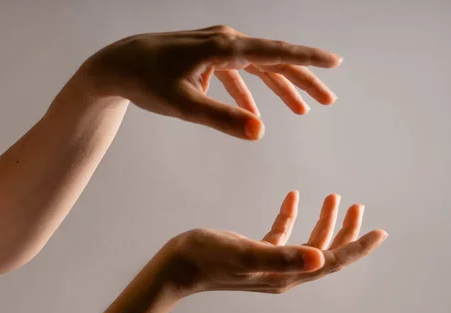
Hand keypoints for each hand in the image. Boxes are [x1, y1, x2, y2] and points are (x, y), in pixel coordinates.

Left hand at [81, 25, 341, 139]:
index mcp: (224, 48)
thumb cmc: (146, 82)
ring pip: (258, 66)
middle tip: (327, 99)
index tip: (334, 63)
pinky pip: (237, 73)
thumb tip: (261, 132)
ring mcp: (216, 47)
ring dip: (280, 87)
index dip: (307, 59)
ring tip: (302, 110)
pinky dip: (249, 91)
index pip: (275, 52)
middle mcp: (225, 41)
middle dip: (302, 80)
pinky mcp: (207, 56)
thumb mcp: (184, 105)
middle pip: (274, 59)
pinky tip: (254, 111)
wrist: (116, 65)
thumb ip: (223, 118)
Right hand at [160, 191, 387, 295]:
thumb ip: (283, 257)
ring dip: (322, 220)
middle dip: (345, 230)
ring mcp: (270, 264)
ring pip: (307, 242)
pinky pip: (282, 234)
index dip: (358, 247)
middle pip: (326, 252)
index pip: (333, 262)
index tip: (381, 232)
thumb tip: (321, 260)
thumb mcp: (246, 254)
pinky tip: (292, 196)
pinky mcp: (256, 253)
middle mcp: (284, 272)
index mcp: (288, 274)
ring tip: (333, 196)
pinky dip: (290, 215)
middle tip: (358, 206)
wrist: (176, 267)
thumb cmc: (208, 259)